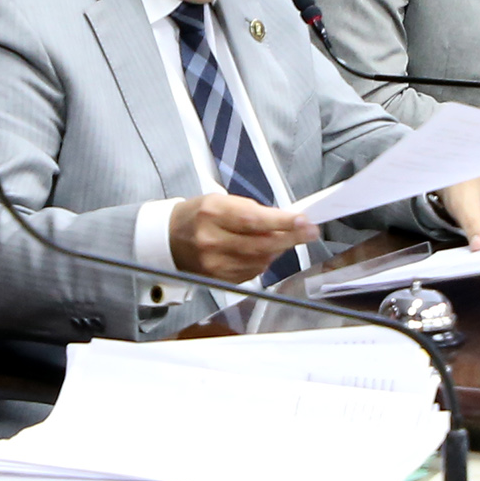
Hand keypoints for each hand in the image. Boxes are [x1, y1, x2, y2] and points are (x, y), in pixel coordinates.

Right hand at [168, 193, 317, 281]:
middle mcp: (211, 240)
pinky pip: (252, 273)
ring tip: (283, 238)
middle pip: (260, 245)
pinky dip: (263, 262)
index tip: (303, 221)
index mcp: (212, 214)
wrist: (169, 239)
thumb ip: (252, 211)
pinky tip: (263, 252)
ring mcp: (214, 264)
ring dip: (277, 250)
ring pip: (260, 261)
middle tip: (310, 232)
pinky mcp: (218, 279)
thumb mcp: (221, 201)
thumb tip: (286, 222)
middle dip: (290, 238)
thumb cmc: (198, 215)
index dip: (281, 223)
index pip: (253, 220)